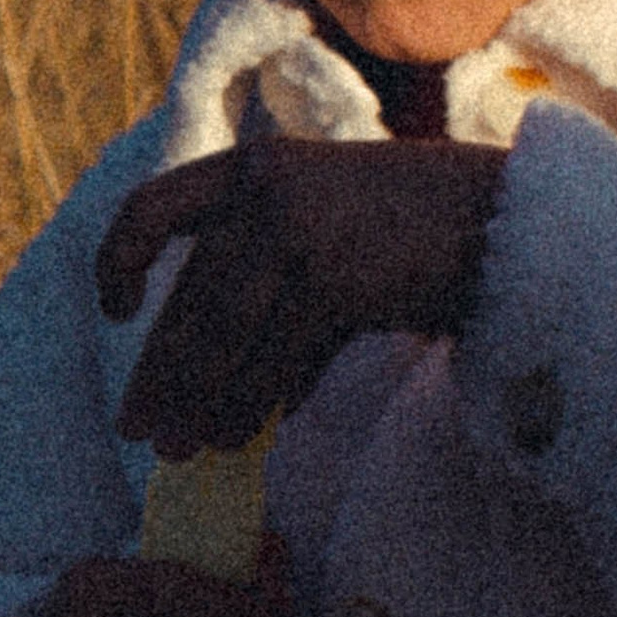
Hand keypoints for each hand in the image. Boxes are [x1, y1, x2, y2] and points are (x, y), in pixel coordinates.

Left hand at [98, 133, 505, 455]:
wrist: (501, 220)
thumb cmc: (414, 235)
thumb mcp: (329, 230)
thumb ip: (268, 280)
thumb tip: (217, 383)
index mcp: (251, 167)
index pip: (154, 207)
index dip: (120, 259)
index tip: (115, 310)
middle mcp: (264, 190)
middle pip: (191, 297)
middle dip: (161, 373)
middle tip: (136, 428)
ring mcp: (298, 230)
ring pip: (225, 336)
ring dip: (200, 402)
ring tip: (181, 449)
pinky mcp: (332, 276)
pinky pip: (274, 357)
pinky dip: (253, 404)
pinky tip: (241, 438)